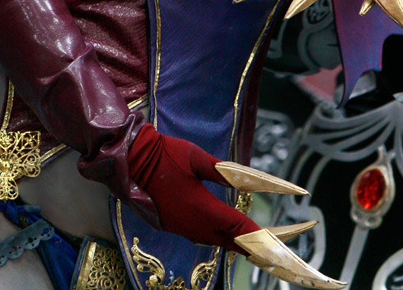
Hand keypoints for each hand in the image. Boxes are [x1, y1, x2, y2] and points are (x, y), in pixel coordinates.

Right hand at [128, 124, 259, 249]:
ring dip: (229, 241)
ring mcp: (179, 226)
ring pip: (210, 240)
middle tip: (264, 249)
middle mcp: (190, 223)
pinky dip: (213, 237)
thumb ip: (221, 170)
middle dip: (245, 243)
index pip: (233, 225)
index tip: (270, 239)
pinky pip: (198, 236)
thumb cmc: (165, 154)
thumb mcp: (196, 157)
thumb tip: (244, 177)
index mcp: (199, 207)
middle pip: (224, 239)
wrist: (132, 159)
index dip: (252, 233)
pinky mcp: (170, 225)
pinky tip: (219, 234)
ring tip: (247, 244)